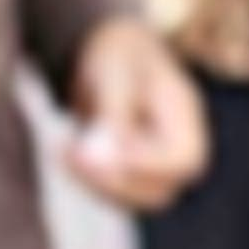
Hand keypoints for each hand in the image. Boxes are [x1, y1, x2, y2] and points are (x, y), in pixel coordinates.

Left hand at [64, 19, 208, 213]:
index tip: (105, 152)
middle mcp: (176, 146)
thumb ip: (115, 112)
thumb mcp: (115, 73)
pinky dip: (85, 179)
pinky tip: (64, 150)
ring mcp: (155, 164)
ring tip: (63, 148)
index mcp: (186, 116)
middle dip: (114, 182)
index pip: (185, 160)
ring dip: (93, 183)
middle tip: (73, 158)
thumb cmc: (118, 53)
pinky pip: (112, 193)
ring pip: (133, 199)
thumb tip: (112, 152)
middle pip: (161, 190)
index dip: (147, 165)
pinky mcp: (130, 171)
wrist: (110, 49)